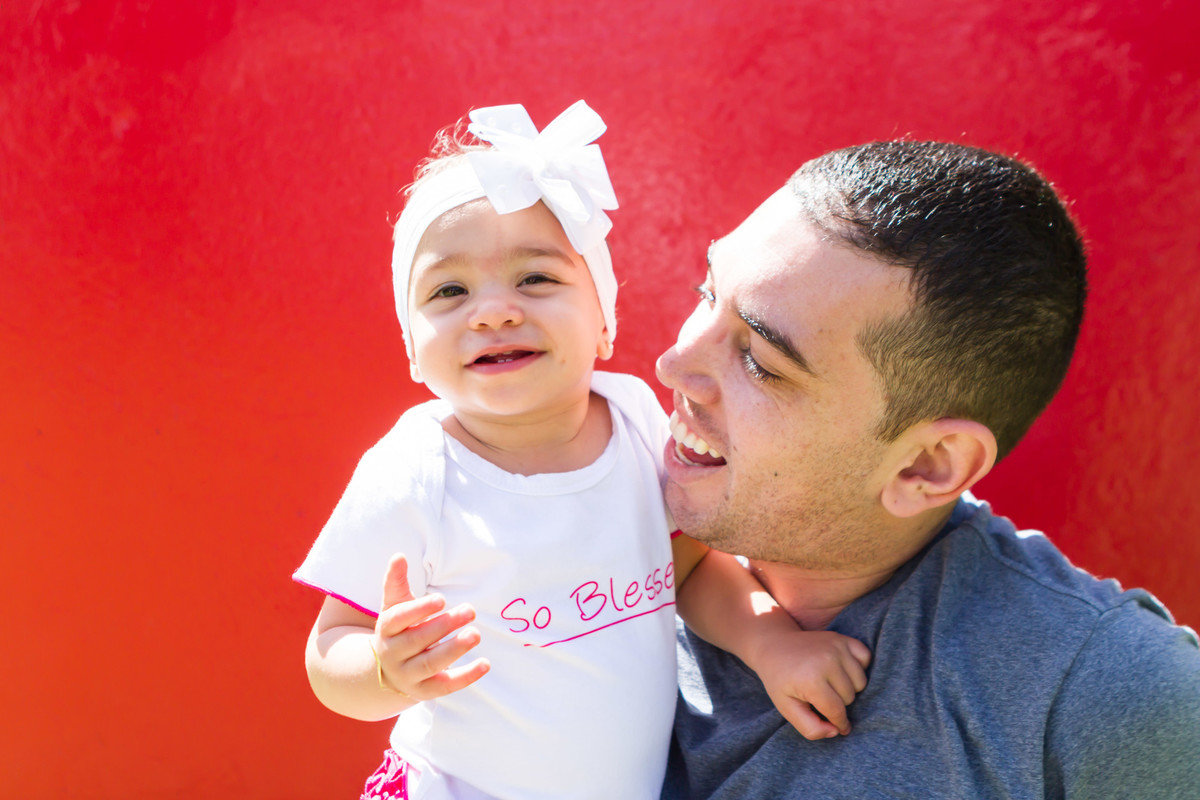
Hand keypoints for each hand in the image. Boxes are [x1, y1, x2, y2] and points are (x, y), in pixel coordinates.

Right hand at [372, 553, 489, 700]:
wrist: (388, 670)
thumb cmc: (400, 629)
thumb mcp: (395, 605)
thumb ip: (397, 582)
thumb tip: (399, 556)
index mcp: (385, 629)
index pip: (397, 619)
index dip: (419, 609)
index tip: (442, 599)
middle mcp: (393, 654)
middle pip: (417, 641)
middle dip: (444, 626)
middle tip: (470, 610)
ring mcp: (407, 675)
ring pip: (430, 664)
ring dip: (454, 649)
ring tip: (476, 634)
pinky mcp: (424, 691)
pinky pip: (445, 686)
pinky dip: (465, 677)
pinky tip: (485, 664)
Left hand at [752, 630, 870, 739]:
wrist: (774, 646)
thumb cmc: (781, 681)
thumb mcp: (787, 708)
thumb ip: (810, 728)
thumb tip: (836, 731)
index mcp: (811, 680)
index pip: (837, 712)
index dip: (838, 724)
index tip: (837, 727)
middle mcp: (826, 661)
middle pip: (850, 697)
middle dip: (839, 703)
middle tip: (822, 697)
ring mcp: (836, 647)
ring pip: (861, 682)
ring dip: (850, 688)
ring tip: (831, 685)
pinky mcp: (842, 638)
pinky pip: (866, 658)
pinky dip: (859, 667)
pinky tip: (843, 671)